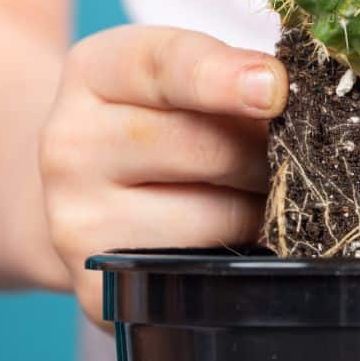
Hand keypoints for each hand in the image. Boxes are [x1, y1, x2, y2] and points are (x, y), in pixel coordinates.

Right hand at [38, 25, 286, 323]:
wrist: (90, 197)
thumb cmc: (161, 124)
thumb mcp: (181, 78)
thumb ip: (231, 75)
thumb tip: (286, 95)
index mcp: (94, 73)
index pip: (165, 66)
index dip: (225, 78)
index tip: (275, 88)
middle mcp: (70, 149)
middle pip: (206, 149)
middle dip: (267, 153)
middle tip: (289, 154)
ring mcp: (79, 227)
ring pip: (220, 218)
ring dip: (263, 208)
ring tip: (256, 197)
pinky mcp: (105, 294)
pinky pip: (211, 275)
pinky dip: (242, 260)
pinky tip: (233, 243)